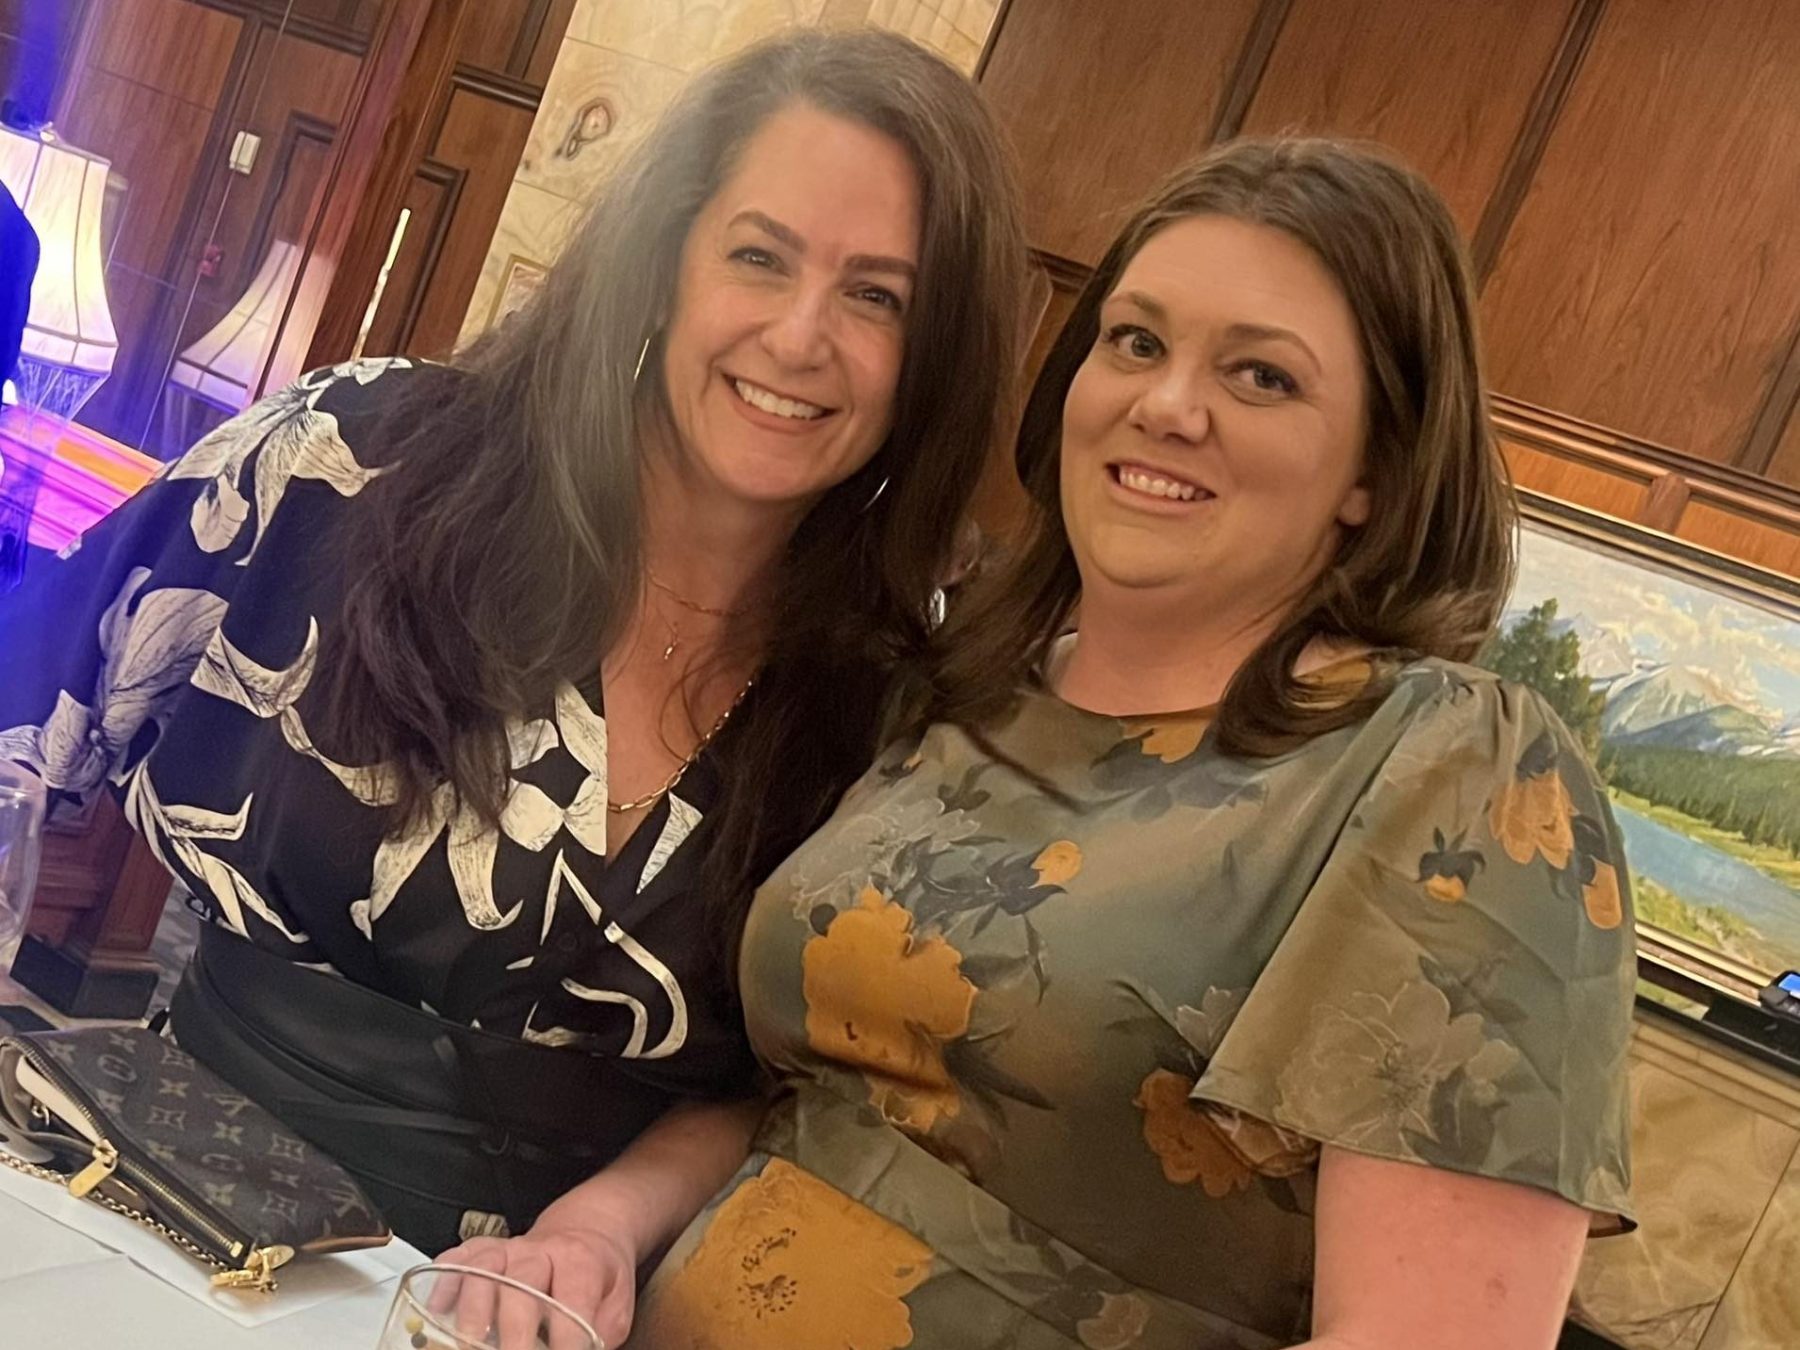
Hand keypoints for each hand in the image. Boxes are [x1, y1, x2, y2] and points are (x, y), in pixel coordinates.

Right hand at [435, 1225, 636, 1348]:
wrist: (584, 1230)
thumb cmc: (597, 1272)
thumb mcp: (617, 1301)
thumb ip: (603, 1330)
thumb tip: (589, 1349)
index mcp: (579, 1261)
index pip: (573, 1299)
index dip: (567, 1337)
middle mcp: (539, 1252)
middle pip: (521, 1283)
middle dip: (514, 1330)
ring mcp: (506, 1249)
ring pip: (484, 1269)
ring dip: (473, 1309)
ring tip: (470, 1342)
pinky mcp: (481, 1250)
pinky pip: (457, 1259)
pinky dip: (445, 1282)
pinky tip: (437, 1308)